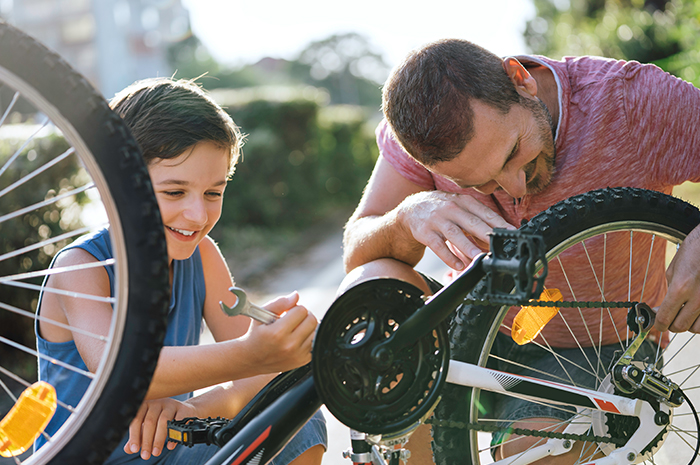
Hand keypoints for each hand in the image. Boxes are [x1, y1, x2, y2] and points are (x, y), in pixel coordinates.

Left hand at [124, 397, 196, 459]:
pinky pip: (178, 421)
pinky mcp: (183, 409)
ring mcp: (171, 404)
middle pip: (150, 421)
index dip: (135, 435)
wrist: (184, 412)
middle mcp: (157, 402)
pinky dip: (173, 435)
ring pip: (164, 421)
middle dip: (147, 441)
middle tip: (145, 455)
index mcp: (145, 405)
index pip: (137, 420)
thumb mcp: (148, 427)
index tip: (134, 449)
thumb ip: (138, 436)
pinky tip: (169, 446)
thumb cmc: (161, 420)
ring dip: (159, 439)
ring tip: (156, 452)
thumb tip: (128, 449)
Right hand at [243, 292, 316, 372]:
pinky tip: (298, 338)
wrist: (251, 359)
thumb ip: (280, 303)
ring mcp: (297, 355)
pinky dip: (309, 338)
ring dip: (308, 327)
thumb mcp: (261, 315)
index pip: (301, 310)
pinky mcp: (303, 361)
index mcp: (278, 332)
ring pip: (316, 331)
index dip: (295, 308)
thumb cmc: (256, 335)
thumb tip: (296, 295)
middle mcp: (289, 345)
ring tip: (296, 328)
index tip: (288, 312)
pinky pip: (315, 343)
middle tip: (294, 319)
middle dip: (304, 316)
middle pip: (312, 320)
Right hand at [396, 191, 514, 269]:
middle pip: (471, 222)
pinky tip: (458, 265)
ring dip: (467, 246)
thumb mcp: (460, 206)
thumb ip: (478, 218)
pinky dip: (448, 257)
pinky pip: (437, 246)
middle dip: (486, 233)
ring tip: (479, 257)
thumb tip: (498, 235)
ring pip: (454, 234)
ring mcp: (436, 219)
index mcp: (463, 201)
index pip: (484, 212)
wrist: (411, 208)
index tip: (512, 233)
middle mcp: (450, 208)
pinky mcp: (424, 232)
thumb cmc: (442, 209)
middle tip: (498, 245)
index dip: (499, 223)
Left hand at [655, 226, 699, 332]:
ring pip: (696, 328)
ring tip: (684, 314)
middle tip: (669, 318)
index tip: (656, 324)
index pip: (665, 318)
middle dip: (671, 324)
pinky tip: (696, 312)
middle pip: (680, 326)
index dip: (658, 325)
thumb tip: (661, 311)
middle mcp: (697, 298)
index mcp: (680, 289)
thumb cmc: (692, 254)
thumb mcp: (673, 272)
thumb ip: (668, 294)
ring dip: (688, 324)